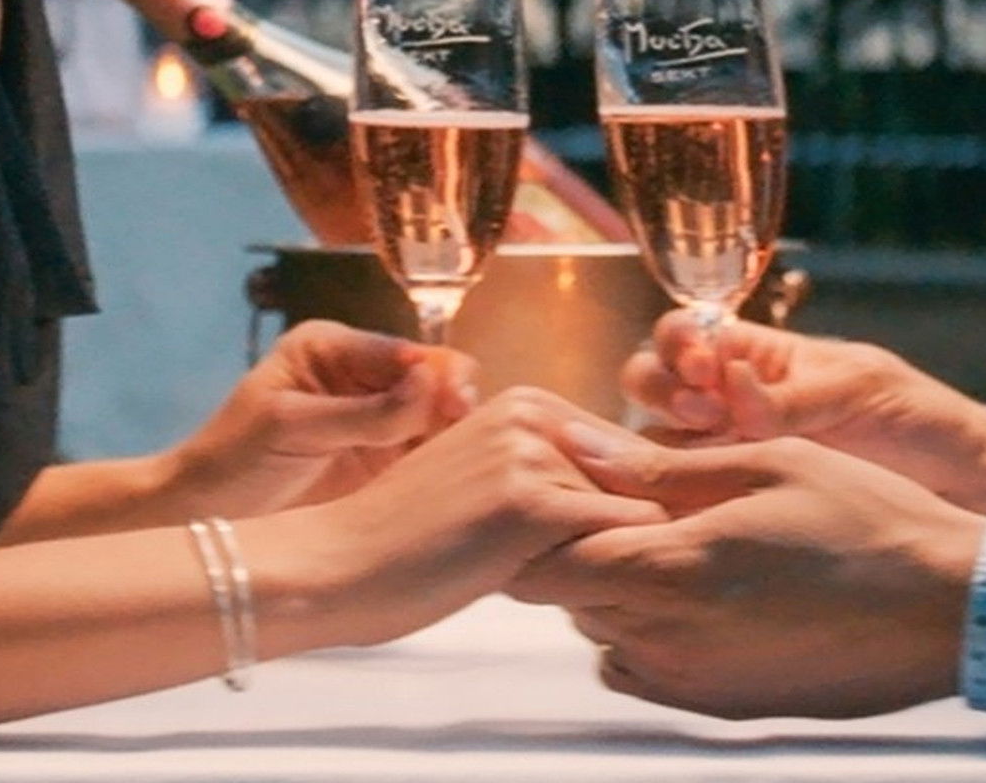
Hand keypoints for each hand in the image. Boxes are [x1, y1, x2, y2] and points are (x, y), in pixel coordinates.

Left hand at [160, 319, 474, 518]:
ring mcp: (377, 422)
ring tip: (473, 467)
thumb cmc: (234, 459)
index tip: (461, 405)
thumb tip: (432, 382)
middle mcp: (363, 377)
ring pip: (438, 421)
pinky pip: (428, 458)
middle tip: (470, 440)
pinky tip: (458, 486)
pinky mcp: (385, 464)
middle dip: (455, 406)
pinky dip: (445, 469)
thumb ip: (362, 411)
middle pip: (431, 382)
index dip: (439, 375)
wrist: (205, 515)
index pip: (404, 352)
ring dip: (456, 440)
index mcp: (334, 348)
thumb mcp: (292, 426)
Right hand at [261, 387, 665, 649]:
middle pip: (638, 484)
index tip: (564, 546)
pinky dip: (604, 572)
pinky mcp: (532, 502)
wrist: (337, 565)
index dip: (617, 512)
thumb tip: (649, 503)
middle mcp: (536, 411)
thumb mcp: (492, 489)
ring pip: (634, 515)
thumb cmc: (411, 544)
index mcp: (527, 402)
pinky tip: (535, 584)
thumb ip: (557, 480)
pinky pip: (622, 540)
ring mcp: (532, 452)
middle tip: (537, 564)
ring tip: (523, 572)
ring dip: (602, 555)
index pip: (626, 458)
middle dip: (616, 532)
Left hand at [511, 433, 983, 718]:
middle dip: (581, 547)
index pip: (544, 561)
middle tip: (637, 502)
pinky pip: (643, 672)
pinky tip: (702, 597)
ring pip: (605, 633)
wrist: (948, 610)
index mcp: (671, 570)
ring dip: (618, 589)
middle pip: (568, 597)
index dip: (546, 519)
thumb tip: (578, 446)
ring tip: (680, 545)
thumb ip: (659, 467)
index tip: (577, 483)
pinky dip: (647, 637)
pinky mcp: (722, 707)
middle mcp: (668, 639)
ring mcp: (693, 682)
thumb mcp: (764, 463)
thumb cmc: (866, 519)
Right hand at [624, 314, 985, 511]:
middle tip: (702, 407)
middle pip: (655, 382)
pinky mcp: (743, 503)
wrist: (962, 487)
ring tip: (706, 449)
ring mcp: (734, 455)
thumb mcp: (858, 391)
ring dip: (665, 439)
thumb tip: (731, 384)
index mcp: (762, 357)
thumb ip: (791, 397)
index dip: (680, 343)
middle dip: (661, 386)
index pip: (689, 333)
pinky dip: (675, 492)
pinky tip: (692, 497)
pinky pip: (687, 494)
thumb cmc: (918, 421)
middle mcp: (734, 403)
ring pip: (661, 439)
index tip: (705, 367)